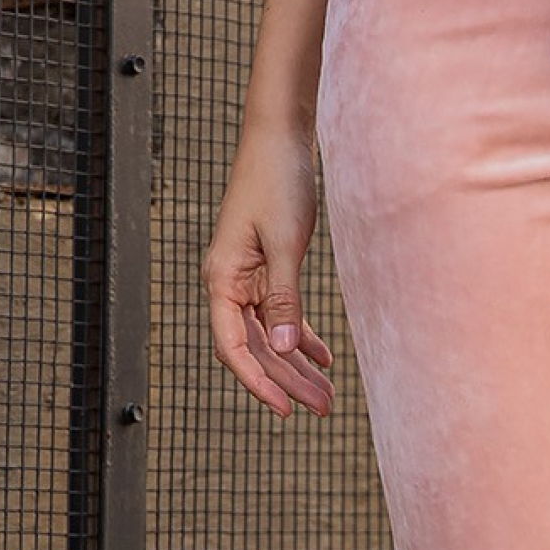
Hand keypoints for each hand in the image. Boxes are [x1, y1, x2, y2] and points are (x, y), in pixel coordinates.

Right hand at [202, 116, 336, 417]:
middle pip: (256, 348)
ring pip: (270, 336)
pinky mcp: (265, 270)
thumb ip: (285, 298)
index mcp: (222, 279)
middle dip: (287, 381)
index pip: (234, 347)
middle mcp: (228, 284)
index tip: (286, 410)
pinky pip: (280, 316)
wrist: (281, 140)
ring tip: (327, 395)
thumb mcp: (286, 242)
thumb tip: (286, 350)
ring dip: (296, 366)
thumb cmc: (279, 182)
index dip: (258, 383)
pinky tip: (324, 359)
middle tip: (323, 409)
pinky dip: (301, 337)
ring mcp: (246, 279)